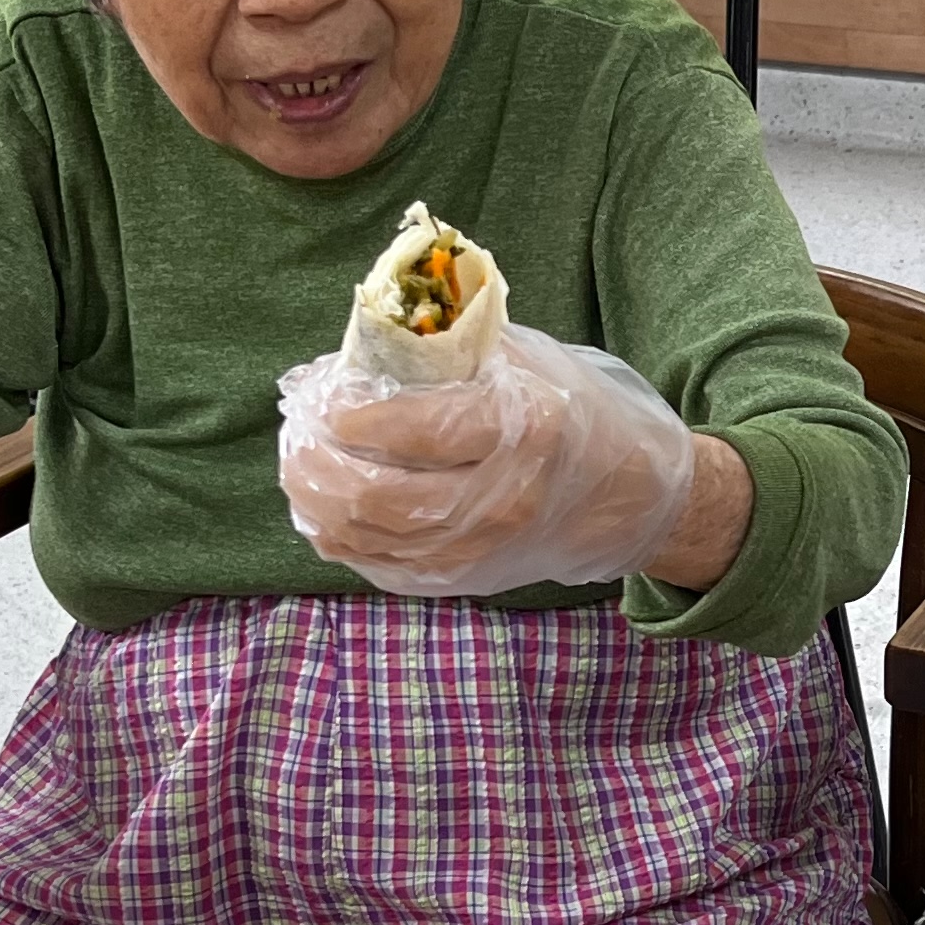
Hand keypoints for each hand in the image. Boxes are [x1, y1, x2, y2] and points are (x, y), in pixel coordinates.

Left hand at [278, 325, 698, 594]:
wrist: (628, 496)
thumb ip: (448, 346)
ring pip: (367, 537)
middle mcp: (504, 498)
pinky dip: (339, 537)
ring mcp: (483, 549)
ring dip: (315, 501)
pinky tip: (321, 507)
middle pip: (377, 496)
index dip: (352, 418)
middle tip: (296, 434)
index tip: (321, 398)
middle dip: (316, 464)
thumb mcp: (524, 359)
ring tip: (298, 465)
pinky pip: (381, 567)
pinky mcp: (466, 579)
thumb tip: (357, 345)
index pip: (417, 431)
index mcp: (526, 429)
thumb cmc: (570, 410)